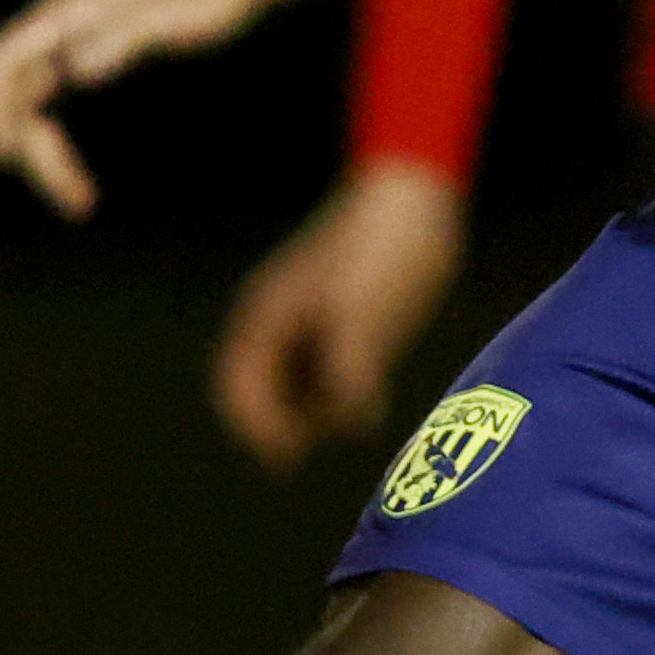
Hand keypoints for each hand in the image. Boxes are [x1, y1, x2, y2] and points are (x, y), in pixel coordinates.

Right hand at [0, 0, 277, 219]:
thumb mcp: (173, 16)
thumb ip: (125, 38)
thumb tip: (75, 72)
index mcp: (67, 12)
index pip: (0, 60)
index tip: (4, 159)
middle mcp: (62, 26)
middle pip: (15, 95)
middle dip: (31, 149)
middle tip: (74, 202)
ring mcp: (78, 41)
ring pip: (36, 107)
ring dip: (47, 153)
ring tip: (81, 202)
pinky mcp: (100, 56)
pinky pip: (59, 106)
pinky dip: (62, 141)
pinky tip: (83, 176)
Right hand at [212, 161, 465, 473]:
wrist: (416, 195)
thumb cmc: (379, 251)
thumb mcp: (360, 314)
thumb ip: (348, 372)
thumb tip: (350, 424)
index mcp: (264, 315)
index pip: (238, 388)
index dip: (255, 429)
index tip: (286, 459)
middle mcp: (281, 318)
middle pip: (263, 389)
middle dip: (281, 425)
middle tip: (305, 456)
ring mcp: (314, 315)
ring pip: (298, 380)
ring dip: (310, 409)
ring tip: (338, 424)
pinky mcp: (350, 314)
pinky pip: (330, 367)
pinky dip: (337, 390)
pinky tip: (364, 402)